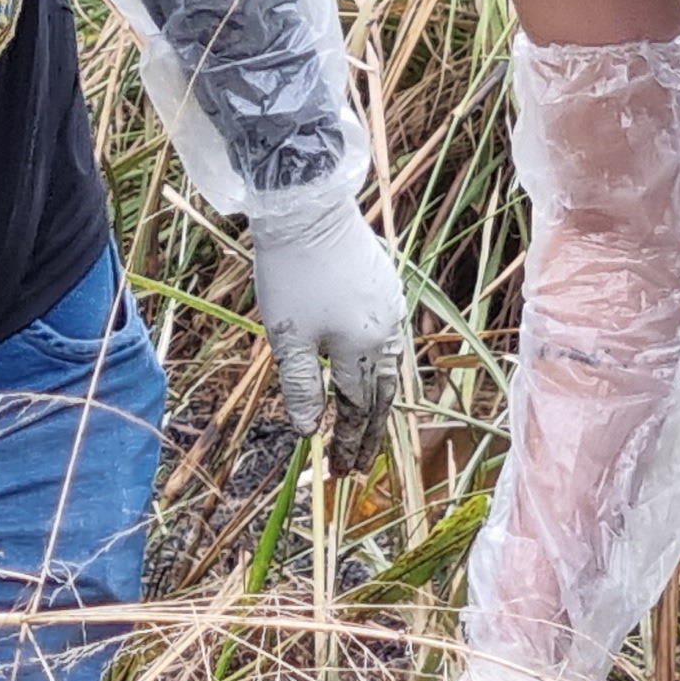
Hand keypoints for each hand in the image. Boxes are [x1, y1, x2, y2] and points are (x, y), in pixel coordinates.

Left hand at [251, 189, 410, 471]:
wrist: (307, 208)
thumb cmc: (291, 274)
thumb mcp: (288, 337)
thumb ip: (302, 386)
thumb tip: (310, 431)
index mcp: (363, 348)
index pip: (358, 408)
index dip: (350, 441)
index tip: (342, 471)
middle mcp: (387, 332)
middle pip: (381, 394)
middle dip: (368, 432)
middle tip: (357, 464)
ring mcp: (391, 307)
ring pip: (390, 367)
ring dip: (376, 401)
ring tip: (365, 427)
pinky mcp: (386, 287)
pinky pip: (390, 340)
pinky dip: (380, 367)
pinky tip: (369, 371)